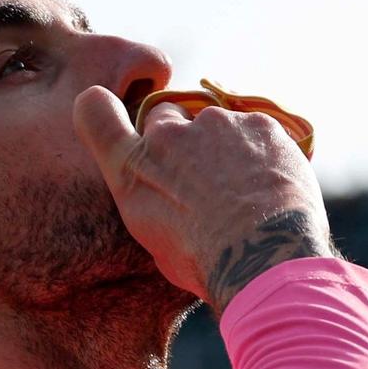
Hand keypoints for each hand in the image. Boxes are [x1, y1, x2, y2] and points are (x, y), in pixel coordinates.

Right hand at [73, 85, 335, 311]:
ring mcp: (214, 123)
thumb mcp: (156, 239)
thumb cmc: (204, 262)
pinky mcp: (258, 123)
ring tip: (245, 194)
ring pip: (217, 125)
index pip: (96, 115)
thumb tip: (168, 196)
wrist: (262, 256)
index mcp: (132, 169)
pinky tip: (271, 187)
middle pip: (167, 118)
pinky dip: (262, 152)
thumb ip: (153, 200)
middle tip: (203, 180)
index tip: (103, 106)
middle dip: (180, 139)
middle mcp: (167, 135)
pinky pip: (257, 132)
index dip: (99, 108)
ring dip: (226, 147)